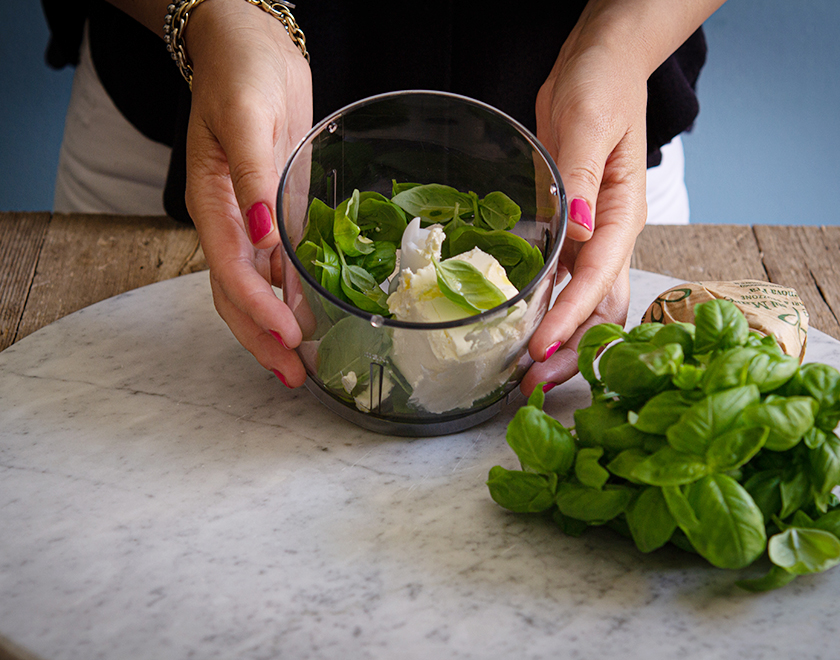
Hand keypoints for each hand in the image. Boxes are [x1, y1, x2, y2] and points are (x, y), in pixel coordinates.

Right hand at [183, 1, 311, 386]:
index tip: (288, 336)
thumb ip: (251, 178)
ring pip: (255, 289)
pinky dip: (290, 297)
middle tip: (293, 376)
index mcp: (211, 204)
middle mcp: (229, 222)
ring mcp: (251, 221)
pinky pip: (278, 267)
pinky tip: (308, 317)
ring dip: (274, 328)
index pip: (230, 272)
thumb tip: (263, 235)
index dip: (257, 309)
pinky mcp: (274, 213)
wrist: (250, 48)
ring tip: (300, 364)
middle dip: (262, 339)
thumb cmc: (241, 74)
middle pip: (236, 295)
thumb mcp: (246, 119)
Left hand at [523, 22, 648, 394]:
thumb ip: (584, 177)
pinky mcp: (569, 235)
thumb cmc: (600, 85)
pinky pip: (562, 286)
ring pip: (583, 306)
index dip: (570, 316)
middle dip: (571, 349)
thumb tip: (578, 230)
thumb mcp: (590, 121)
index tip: (542, 347)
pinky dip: (546, 315)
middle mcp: (609, 236)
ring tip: (527, 376)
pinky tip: (522, 336)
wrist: (597, 68)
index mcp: (622, 214)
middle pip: (599, 308)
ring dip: (560, 343)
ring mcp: (590, 240)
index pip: (598, 278)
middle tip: (533, 384)